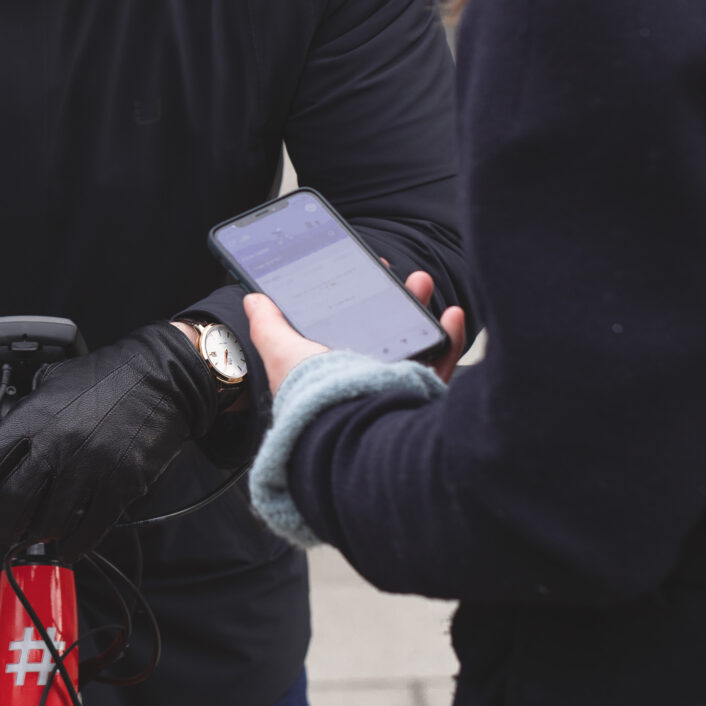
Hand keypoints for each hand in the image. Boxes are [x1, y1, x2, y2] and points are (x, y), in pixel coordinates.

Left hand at [0, 323, 214, 555]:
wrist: (160, 377)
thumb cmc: (108, 377)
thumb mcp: (53, 381)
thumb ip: (27, 412)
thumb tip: (4, 442)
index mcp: (34, 417)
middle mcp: (56, 444)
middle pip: (11, 503)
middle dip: (1, 527)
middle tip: (2, 533)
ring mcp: (89, 467)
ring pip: (48, 523)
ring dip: (37, 537)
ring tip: (37, 536)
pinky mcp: (119, 485)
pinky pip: (89, 530)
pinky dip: (73, 546)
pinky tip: (68, 546)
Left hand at [243, 270, 467, 391]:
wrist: (352, 433)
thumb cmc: (314, 397)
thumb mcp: (282, 355)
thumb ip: (270, 327)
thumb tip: (254, 301)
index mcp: (329, 370)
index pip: (343, 329)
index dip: (354, 300)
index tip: (362, 273)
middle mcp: (361, 379)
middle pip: (383, 332)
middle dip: (391, 298)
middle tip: (394, 275)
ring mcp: (393, 388)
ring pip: (414, 343)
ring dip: (420, 309)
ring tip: (421, 283)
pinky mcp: (420, 397)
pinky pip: (440, 365)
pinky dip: (450, 340)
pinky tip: (451, 316)